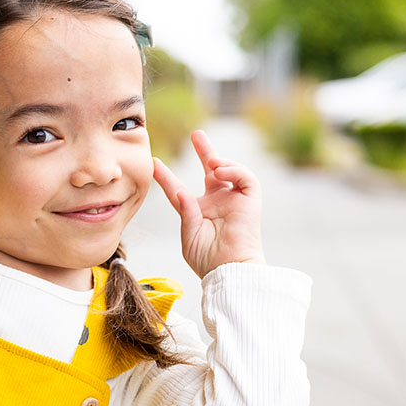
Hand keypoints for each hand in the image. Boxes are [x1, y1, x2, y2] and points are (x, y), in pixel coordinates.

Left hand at [152, 130, 265, 278]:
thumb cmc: (207, 259)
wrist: (229, 271)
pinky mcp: (250, 201)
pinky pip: (246, 178)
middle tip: (196, 134)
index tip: (154, 164)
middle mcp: (217, 202)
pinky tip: (221, 171)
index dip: (167, 177)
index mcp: (199, 211)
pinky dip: (235, 170)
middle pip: (210, 170)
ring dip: (220, 160)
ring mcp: (234, 200)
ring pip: (230, 170)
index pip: (179, 189)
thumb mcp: (189, 234)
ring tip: (211, 161)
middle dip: (204, 151)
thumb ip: (185, 211)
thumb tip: (181, 192)